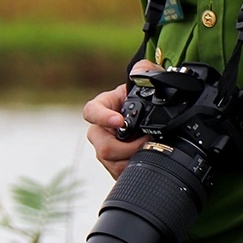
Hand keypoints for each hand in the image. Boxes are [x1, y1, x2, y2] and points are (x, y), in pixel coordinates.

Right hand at [82, 61, 160, 178]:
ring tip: (148, 151)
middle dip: (125, 148)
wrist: (151, 118)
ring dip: (131, 159)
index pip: (91, 111)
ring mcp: (105, 147)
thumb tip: (141, 70)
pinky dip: (131, 170)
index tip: (119, 122)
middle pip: (101, 145)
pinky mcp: (113, 164)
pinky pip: (116, 173)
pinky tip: (143, 162)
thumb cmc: (144, 98)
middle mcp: (100, 129)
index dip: (102, 117)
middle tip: (144, 142)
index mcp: (103, 106)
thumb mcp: (147, 81)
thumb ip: (144, 71)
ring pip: (110, 162)